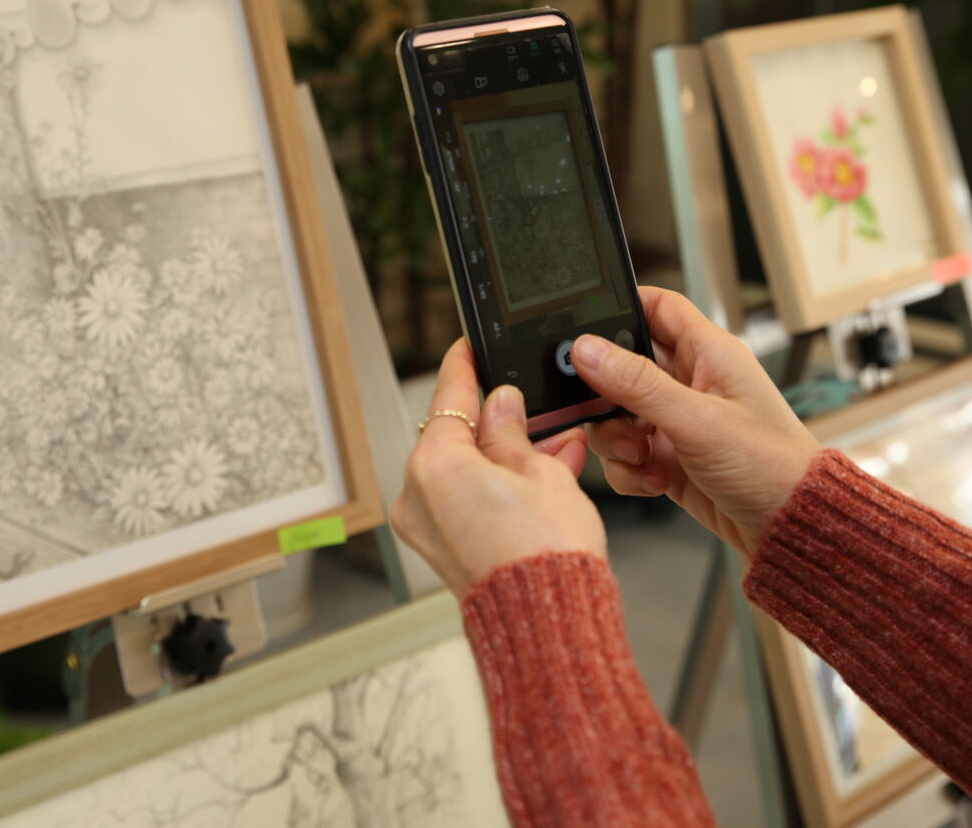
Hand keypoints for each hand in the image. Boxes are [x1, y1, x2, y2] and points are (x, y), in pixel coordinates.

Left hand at [391, 338, 603, 596]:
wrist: (550, 624)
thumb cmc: (546, 555)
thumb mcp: (541, 472)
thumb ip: (512, 431)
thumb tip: (502, 405)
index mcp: (434, 465)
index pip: (449, 397)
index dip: (465, 366)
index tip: (469, 347)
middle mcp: (417, 496)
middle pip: (456, 438)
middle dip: (499, 424)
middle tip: (534, 410)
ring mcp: (426, 528)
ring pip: (465, 473)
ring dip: (505, 459)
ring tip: (554, 450)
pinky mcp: (443, 551)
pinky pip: (466, 503)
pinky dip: (497, 489)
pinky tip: (539, 479)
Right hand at [572, 287, 818, 555]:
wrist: (790, 528)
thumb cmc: (772, 466)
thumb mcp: (697, 420)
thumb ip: (638, 384)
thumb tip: (587, 350)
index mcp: (709, 353)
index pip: (657, 306)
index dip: (620, 308)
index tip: (585, 330)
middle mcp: (691, 381)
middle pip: (623, 365)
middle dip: (607, 394)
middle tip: (609, 412)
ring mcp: (678, 420)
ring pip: (617, 413)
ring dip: (617, 439)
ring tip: (642, 455)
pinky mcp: (669, 457)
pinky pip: (626, 454)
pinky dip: (629, 470)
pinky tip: (655, 480)